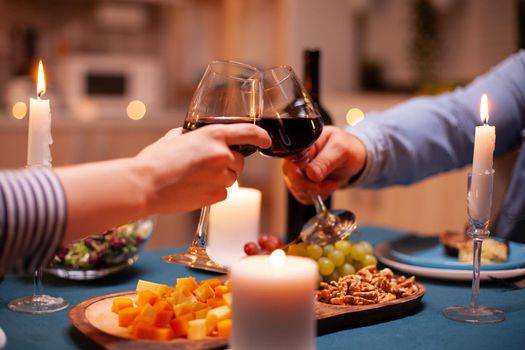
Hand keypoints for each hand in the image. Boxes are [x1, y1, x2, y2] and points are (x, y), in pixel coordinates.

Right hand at [136, 124, 270, 212]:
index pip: (249, 133)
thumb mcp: (175, 137)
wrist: (145, 186)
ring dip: (220, 178)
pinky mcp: (216, 196)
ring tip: (195, 178)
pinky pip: (223, 193)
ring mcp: (220, 177)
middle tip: (206, 166)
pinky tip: (194, 189)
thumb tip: (198, 137)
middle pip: (240, 161)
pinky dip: (213, 191)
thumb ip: (194, 136)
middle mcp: (222, 155)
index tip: (266, 140)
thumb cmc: (155, 160)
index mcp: (214, 135)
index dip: (261, 137)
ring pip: (232, 178)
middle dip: (228, 163)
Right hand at [282, 126, 365, 203]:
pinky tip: (326, 187)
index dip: (300, 174)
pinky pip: (303, 196)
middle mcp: (295, 158)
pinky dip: (317, 196)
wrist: (353, 158)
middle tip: (331, 183)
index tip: (316, 177)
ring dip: (317, 192)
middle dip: (313, 186)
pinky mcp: (300, 183)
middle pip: (292, 178)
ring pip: (297, 189)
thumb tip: (310, 174)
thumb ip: (326, 161)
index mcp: (301, 144)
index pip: (289, 162)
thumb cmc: (347, 148)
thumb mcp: (341, 150)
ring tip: (332, 182)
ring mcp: (296, 171)